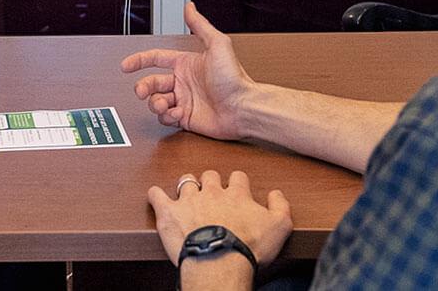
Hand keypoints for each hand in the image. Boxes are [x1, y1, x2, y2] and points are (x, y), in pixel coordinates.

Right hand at [121, 2, 258, 139]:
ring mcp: (184, 100)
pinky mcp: (185, 118)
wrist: (242, 108)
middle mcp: (183, 81)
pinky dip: (168, 116)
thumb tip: (190, 7)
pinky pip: (166, 117)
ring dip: (155, 103)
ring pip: (156, 101)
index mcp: (186, 64)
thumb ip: (200, 25)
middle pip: (151, 82)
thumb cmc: (233, 78)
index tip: (126, 66)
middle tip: (141, 91)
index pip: (156, 58)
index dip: (139, 60)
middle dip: (143, 87)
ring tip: (164, 104)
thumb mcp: (217, 45)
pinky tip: (179, 113)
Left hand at [148, 170, 291, 268]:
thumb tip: (276, 193)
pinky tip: (157, 197)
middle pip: (210, 175)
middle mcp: (211, 192)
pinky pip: (157, 195)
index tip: (235, 190)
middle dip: (210, 181)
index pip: (237, 177)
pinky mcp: (169, 212)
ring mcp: (188, 200)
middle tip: (211, 193)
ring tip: (188, 196)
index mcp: (236, 194)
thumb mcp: (280, 227)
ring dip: (187, 186)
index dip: (236, 183)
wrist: (219, 261)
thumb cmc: (247, 247)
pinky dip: (156, 195)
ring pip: (185, 182)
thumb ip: (280, 206)